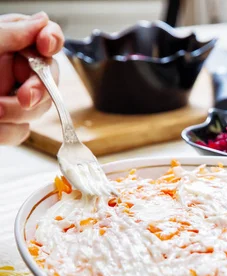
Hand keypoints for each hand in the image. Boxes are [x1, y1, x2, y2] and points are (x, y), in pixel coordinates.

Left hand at [0, 12, 62, 144]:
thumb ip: (11, 33)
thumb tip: (43, 22)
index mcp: (8, 45)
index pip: (44, 38)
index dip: (51, 41)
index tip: (45, 44)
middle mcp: (14, 70)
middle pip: (51, 78)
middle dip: (40, 91)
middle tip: (24, 98)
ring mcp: (12, 99)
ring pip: (40, 110)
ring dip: (15, 114)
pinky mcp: (6, 124)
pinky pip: (21, 132)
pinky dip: (5, 132)